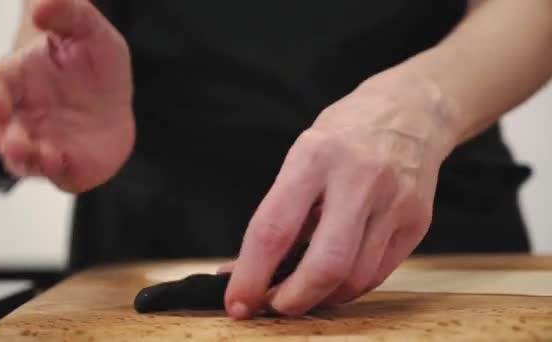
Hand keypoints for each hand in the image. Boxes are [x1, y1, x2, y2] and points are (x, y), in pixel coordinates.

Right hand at [0, 0, 134, 191]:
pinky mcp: (62, 165)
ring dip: (24, 159)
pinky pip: (51, 174)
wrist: (119, 101)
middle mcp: (22, 114)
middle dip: (2, 138)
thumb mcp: (91, 32)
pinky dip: (52, 171)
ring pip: (18, 158)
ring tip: (40, 155)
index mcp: (18, 79)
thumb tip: (41, 7)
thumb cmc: (94, 67)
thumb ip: (69, 13)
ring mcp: (40, 142)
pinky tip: (61, 161)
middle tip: (15, 141)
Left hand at [224, 73, 457, 317]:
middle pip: (325, 264)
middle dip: (292, 300)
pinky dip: (349, 286)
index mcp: (315, 155)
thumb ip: (279, 211)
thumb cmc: (345, 135)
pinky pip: (378, 274)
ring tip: (304, 290)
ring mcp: (394, 202)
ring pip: (354, 278)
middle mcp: (358, 178)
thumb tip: (245, 268)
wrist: (411, 112)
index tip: (237, 302)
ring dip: (321, 297)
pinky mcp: (417, 222)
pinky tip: (335, 278)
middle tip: (274, 305)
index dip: (251, 274)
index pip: (274, 228)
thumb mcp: (302, 157)